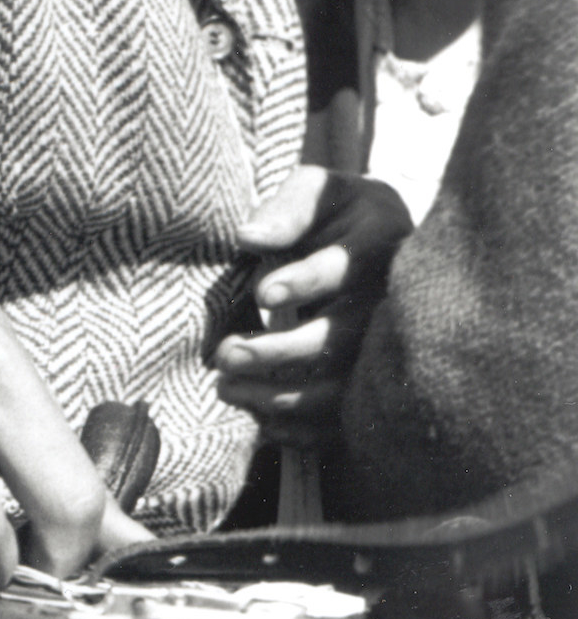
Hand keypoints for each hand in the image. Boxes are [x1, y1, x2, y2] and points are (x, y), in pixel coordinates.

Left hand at [214, 167, 411, 442]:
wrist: (370, 243)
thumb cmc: (333, 213)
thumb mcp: (315, 191)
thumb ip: (288, 209)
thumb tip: (248, 237)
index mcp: (382, 242)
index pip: (348, 267)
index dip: (307, 282)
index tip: (262, 292)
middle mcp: (392, 301)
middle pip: (343, 338)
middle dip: (280, 351)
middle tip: (225, 354)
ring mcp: (387, 347)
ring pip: (342, 387)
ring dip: (280, 396)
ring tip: (225, 387)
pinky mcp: (373, 382)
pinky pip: (343, 418)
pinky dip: (301, 428)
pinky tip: (258, 418)